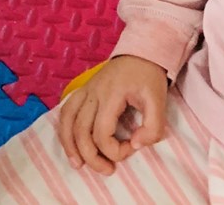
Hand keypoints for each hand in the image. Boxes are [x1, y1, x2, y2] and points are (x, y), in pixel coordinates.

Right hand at [58, 56, 168, 175]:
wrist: (141, 52)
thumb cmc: (149, 78)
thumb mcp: (159, 102)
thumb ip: (153, 128)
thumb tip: (135, 145)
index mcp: (112, 95)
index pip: (102, 133)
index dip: (115, 150)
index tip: (131, 148)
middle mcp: (93, 92)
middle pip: (81, 131)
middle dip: (92, 157)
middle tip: (108, 170)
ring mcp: (86, 90)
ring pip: (67, 121)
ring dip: (70, 146)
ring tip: (79, 165)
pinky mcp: (83, 90)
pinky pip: (66, 111)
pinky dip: (64, 130)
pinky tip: (70, 144)